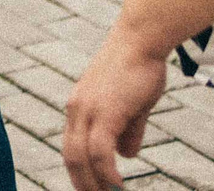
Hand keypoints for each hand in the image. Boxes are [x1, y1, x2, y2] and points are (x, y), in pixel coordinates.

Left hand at [61, 32, 170, 190]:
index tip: (89, 188)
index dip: (79, 171)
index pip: (71, 147)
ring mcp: (88, 110)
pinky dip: (106, 173)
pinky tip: (116, 186)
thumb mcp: (132, 104)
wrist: (142, 38)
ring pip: (82, 158)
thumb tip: (128, 155)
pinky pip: (100, 152)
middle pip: (71, 157)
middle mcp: (77, 109)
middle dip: (82, 184)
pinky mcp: (105, 111)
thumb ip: (128, 129)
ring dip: (94, 184)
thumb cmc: (140, 66)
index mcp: (79, 106)